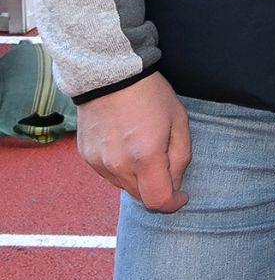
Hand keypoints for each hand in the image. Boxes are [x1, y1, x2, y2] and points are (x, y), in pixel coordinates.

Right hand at [76, 73, 191, 212]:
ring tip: (147, 151)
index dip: (173, 203)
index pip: (158, 201)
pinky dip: (122, 170)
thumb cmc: (151, 96)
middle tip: (167, 166)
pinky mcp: (87, 157)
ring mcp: (99, 163)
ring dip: (140, 180)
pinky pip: (109, 175)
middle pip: (141, 196)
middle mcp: (118, 165)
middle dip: (158, 189)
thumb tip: (175, 184)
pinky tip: (128, 147)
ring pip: (124, 187)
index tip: (182, 195)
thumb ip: (181, 158)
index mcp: (145, 157)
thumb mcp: (179, 122)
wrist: (111, 75)